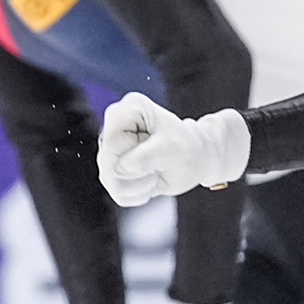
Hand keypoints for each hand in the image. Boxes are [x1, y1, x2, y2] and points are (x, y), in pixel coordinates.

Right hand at [99, 92, 248, 208]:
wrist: (196, 157)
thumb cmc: (187, 146)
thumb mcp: (172, 148)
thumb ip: (146, 156)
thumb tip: (120, 169)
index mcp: (129, 109)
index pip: (112, 142)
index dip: (130, 158)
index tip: (155, 156)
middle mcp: (114, 126)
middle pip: (107, 162)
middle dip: (136, 174)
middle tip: (157, 168)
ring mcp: (111, 149)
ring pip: (110, 180)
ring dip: (139, 186)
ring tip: (156, 173)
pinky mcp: (113, 169)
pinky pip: (118, 194)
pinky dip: (139, 194)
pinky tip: (152, 180)